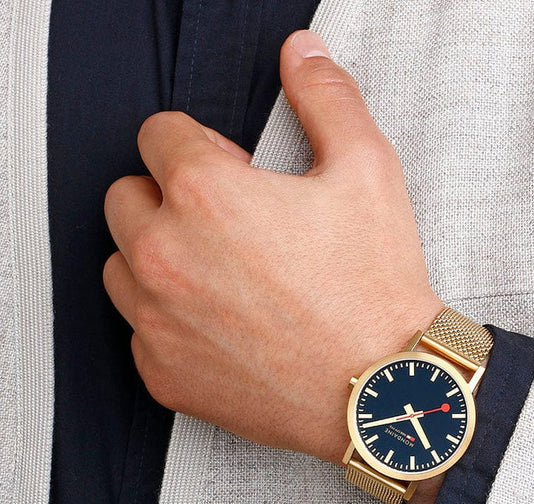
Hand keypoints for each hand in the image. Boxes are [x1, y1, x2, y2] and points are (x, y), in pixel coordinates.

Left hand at [102, 29, 443, 466]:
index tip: (236, 175)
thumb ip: (327, 99)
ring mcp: (158, 321)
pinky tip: (227, 328)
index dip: (204, 149)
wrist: (383, 390)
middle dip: (171, 200)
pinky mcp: (164, 375)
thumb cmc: (375, 291)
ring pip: (122, 265)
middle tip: (232, 227)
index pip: (158, 135)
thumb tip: (301, 55)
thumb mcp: (369, 172)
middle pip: (127, 197)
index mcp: (204, 193)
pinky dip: (172, 324)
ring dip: (160, 259)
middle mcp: (163, 255)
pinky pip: (141, 332)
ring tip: (225, 277)